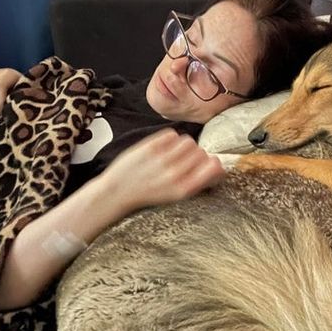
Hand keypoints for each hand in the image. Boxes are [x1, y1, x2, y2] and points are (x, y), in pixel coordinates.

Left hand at [100, 128, 225, 211]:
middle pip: (202, 153)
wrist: (117, 193)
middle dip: (196, 156)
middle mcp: (175, 174)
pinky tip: (163, 149)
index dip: (214, 164)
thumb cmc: (147, 195)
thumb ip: (195, 182)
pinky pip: (172, 135)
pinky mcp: (151, 147)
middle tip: (184, 162)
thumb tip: (214, 165)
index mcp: (185, 189)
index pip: (215, 167)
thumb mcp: (176, 196)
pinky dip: (170, 139)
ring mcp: (163, 160)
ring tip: (173, 154)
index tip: (208, 166)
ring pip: (188, 141)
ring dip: (184, 146)